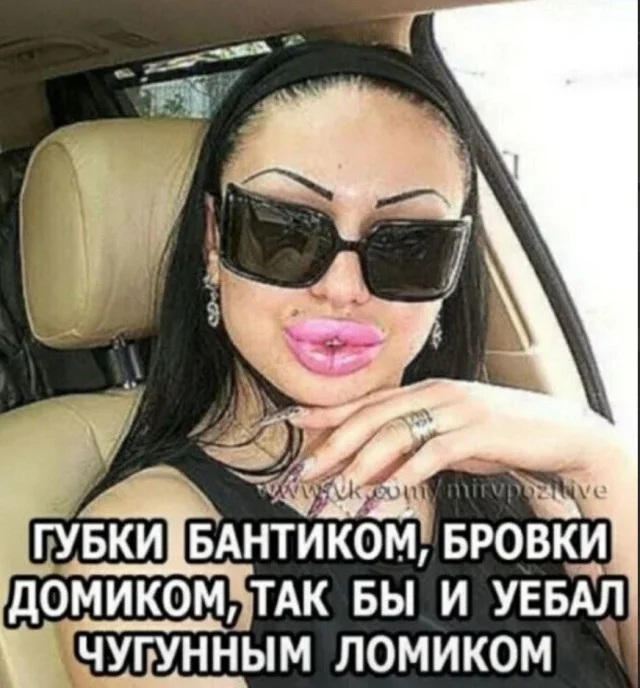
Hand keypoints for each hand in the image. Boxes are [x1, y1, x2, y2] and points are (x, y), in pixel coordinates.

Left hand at [293, 379, 622, 489]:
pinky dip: (410, 470)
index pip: (367, 402)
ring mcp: (457, 409)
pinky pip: (436, 450)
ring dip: (365, 461)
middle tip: (308, 468)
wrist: (556, 431)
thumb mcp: (447, 441)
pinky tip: (391, 487)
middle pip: (373, 416)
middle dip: (336, 443)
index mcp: (424, 392)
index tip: (295, 423)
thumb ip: (410, 450)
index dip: (330, 412)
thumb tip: (371, 471)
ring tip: (341, 486)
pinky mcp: (479, 429)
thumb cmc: (499, 434)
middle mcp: (435, 394)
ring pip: (398, 432)